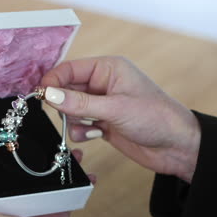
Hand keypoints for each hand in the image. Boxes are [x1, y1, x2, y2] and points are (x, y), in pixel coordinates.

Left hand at [0, 149, 95, 216]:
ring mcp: (38, 208)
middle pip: (24, 174)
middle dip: (35, 157)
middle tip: (45, 142)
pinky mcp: (57, 213)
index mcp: (2, 207)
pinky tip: (85, 175)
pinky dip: (76, 183)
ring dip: (57, 166)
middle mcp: (18, 207)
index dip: (0, 160)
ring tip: (69, 155)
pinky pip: (66, 192)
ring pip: (47, 179)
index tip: (8, 142)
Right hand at [41, 56, 200, 182]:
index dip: (53, 81)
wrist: (176, 147)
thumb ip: (79, 103)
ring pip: (70, 109)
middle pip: (67, 89)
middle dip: (64, 104)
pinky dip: (81, 131)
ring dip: (74, 120)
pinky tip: (96, 134)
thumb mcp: (115, 108)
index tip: (40, 95)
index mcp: (108, 69)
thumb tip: (50, 95)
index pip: (70, 69)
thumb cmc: (156, 118)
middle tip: (67, 114)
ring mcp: (101, 104)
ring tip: (92, 126)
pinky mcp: (101, 122)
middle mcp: (102, 84)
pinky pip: (78, 124)